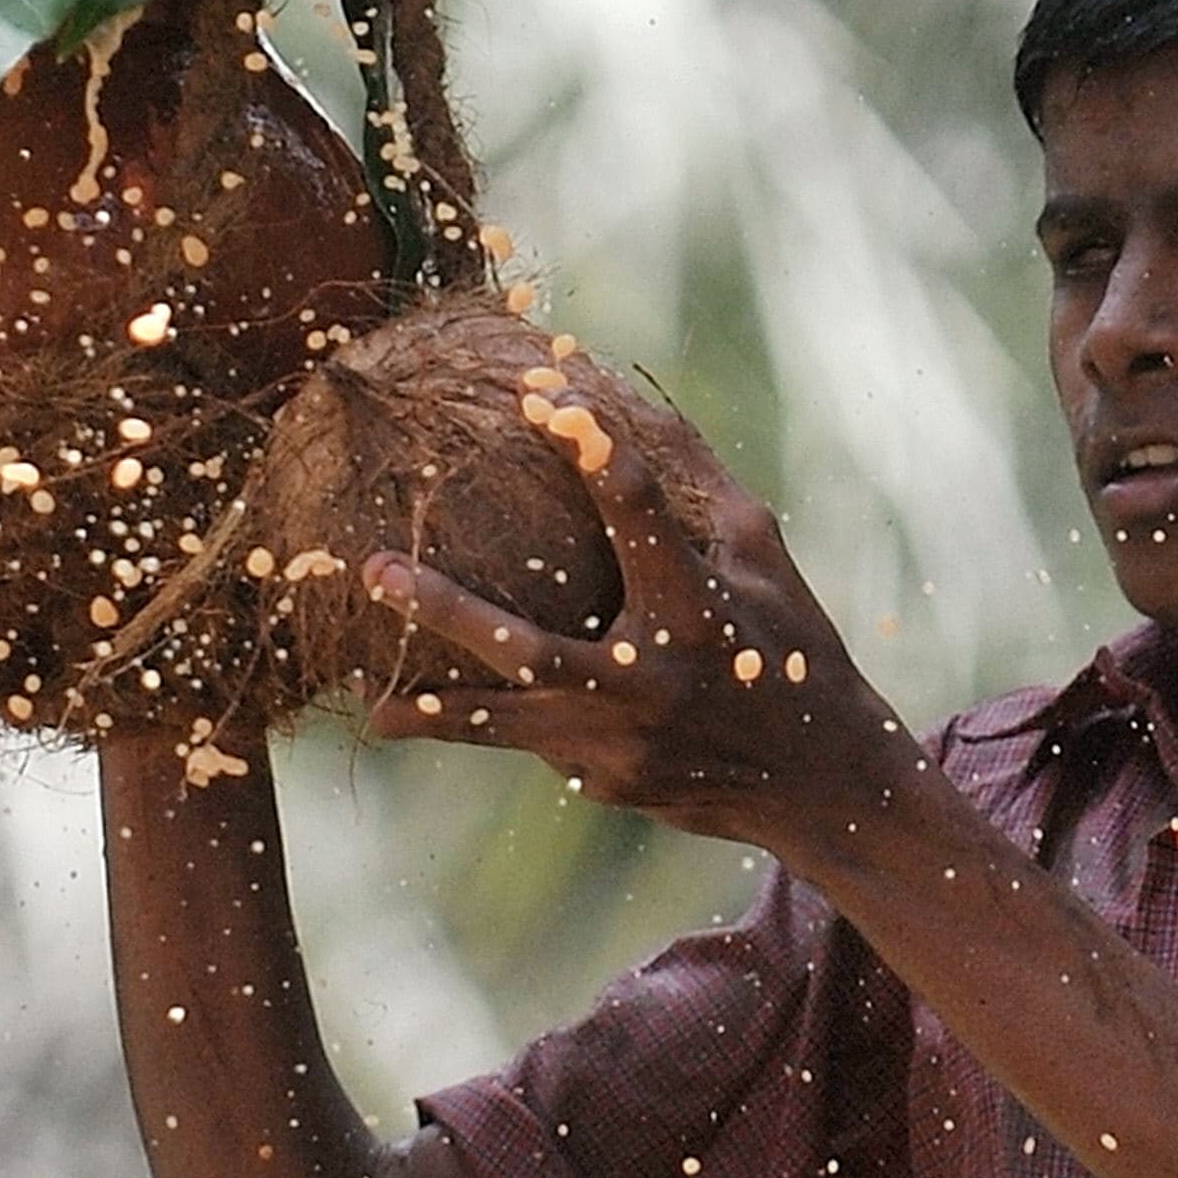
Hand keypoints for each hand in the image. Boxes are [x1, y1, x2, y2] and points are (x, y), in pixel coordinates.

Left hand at [361, 388, 923, 853]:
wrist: (815, 785)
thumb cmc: (788, 647)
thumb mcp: (760, 558)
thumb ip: (695, 481)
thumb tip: (625, 393)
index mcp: (698, 611)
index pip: (638, 513)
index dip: (592, 445)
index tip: (543, 392)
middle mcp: (648, 684)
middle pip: (524, 649)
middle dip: (444, 611)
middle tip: (374, 569)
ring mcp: (616, 745)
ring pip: (496, 729)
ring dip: (424, 709)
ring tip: (362, 696)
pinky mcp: (596, 784)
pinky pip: (525, 742)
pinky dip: (483, 721)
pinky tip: (429, 708)